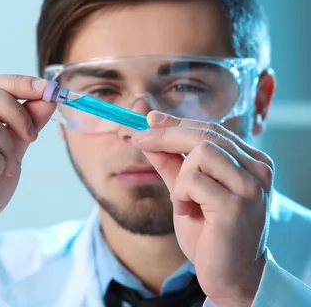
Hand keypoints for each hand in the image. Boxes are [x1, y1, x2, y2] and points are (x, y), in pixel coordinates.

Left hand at [132, 111, 273, 305]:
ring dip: (180, 177)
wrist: (230, 276)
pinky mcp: (236, 205)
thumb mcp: (186, 190)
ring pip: (200, 152)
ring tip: (183, 201)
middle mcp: (258, 168)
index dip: (176, 122)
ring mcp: (250, 186)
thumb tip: (147, 128)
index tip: (148, 119)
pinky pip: (193, 181)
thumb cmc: (211, 233)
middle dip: (165, 135)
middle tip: (138, 140)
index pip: (211, 128)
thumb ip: (170, 161)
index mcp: (251, 161)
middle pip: (204, 134)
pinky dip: (180, 195)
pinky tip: (188, 213)